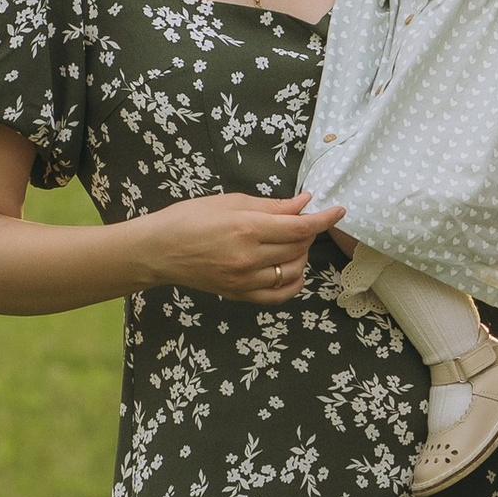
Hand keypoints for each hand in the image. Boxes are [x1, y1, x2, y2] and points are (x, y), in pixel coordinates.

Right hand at [133, 194, 344, 304]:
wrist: (158, 251)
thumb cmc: (189, 218)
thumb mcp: (230, 202)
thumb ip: (271, 205)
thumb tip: (304, 202)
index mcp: (246, 228)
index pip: (299, 226)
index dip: (323, 218)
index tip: (339, 210)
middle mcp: (249, 258)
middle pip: (298, 247)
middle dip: (308, 231)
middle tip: (300, 220)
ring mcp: (244, 280)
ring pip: (293, 271)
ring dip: (301, 255)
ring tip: (291, 242)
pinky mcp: (239, 295)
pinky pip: (279, 295)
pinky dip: (293, 282)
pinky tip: (291, 269)